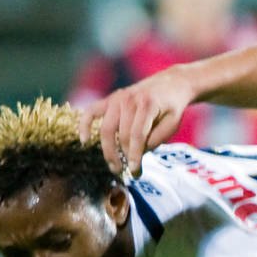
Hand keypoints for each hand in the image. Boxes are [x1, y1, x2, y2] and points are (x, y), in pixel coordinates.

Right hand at [76, 68, 196, 176]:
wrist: (170, 84)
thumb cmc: (172, 107)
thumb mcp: (172, 124)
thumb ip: (156, 138)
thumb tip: (138, 153)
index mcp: (147, 105)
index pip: (137, 136)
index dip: (135, 155)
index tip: (135, 172)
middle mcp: (129, 100)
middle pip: (121, 135)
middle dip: (123, 156)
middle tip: (126, 172)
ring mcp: (117, 98)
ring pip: (106, 128)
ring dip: (108, 150)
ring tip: (114, 166)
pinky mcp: (109, 99)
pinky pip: (91, 112)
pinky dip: (84, 125)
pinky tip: (84, 141)